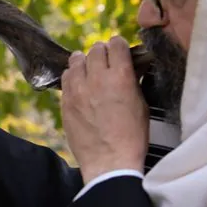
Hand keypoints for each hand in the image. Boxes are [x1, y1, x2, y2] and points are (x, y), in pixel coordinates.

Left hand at [60, 36, 147, 183]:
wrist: (109, 161)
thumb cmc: (131, 136)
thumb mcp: (141, 105)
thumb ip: (132, 81)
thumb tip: (131, 67)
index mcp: (120, 77)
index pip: (115, 45)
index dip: (118, 45)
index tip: (118, 49)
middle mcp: (96, 78)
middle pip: (95, 50)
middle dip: (102, 52)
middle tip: (105, 60)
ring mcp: (77, 90)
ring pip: (76, 60)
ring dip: (84, 61)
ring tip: (89, 68)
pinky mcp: (65, 101)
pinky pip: (66, 78)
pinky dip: (72, 76)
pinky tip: (78, 82)